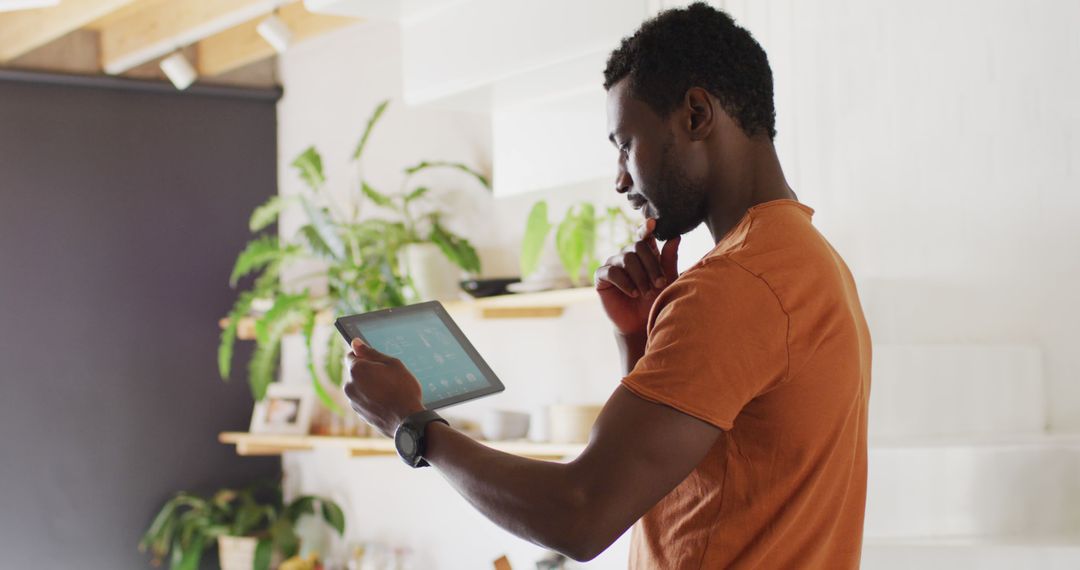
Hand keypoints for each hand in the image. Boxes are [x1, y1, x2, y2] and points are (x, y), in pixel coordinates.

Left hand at [343, 338, 424, 436]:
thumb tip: (355, 342)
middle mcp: (350, 386)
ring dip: (370, 386)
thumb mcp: (392, 364)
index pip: (351, 356)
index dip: (364, 356)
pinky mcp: (359, 414)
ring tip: (390, 391)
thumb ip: (371, 352)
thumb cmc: (403, 389)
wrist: (408, 421)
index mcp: (356, 370)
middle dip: (368, 372)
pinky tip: (387, 402)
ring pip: (360, 387)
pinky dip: (372, 399)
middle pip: (356, 373)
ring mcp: (353, 402)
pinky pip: (364, 401)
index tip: (375, 360)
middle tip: (388, 376)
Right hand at [595, 218, 679, 335]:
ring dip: (640, 276)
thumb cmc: (656, 300)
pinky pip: (612, 272)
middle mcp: (627, 255)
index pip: (644, 235)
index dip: (646, 228)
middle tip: (659, 284)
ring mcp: (613, 264)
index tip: (653, 223)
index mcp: (644, 253)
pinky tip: (633, 293)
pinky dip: (625, 282)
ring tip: (647, 293)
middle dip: (651, 265)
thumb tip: (675, 237)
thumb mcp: (667, 280)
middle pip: (637, 247)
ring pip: (626, 258)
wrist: (642, 323)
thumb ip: (669, 259)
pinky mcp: (602, 277)